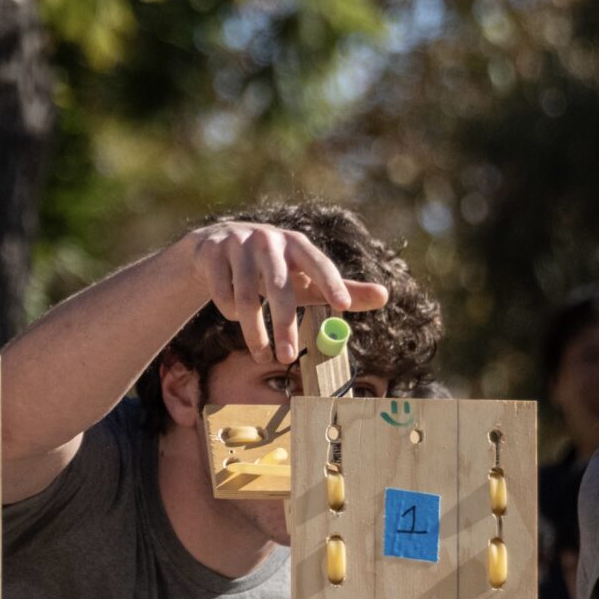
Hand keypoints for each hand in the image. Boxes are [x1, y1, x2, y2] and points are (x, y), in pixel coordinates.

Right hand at [184, 222, 389, 366]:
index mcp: (296, 243)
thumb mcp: (306, 279)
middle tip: (289, 358)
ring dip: (253, 331)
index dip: (331, 282)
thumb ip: (344, 289)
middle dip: (284, 325)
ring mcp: (237, 244)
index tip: (342, 306)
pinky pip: (222, 294)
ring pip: (245, 296)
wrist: (215, 247)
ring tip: (261, 354)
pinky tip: (232, 314)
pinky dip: (228, 311)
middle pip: (279, 287)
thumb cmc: (273, 269)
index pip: (318, 262)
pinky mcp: (212, 254)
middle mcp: (268, 240)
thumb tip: (386, 296)